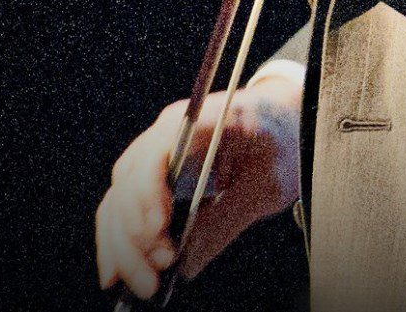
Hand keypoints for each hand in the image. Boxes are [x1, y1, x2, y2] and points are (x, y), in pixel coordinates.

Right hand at [95, 73, 302, 297]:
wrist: (287, 119)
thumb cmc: (284, 142)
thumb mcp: (269, 182)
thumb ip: (226, 221)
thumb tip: (185, 268)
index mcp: (202, 120)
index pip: (157, 152)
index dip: (149, 193)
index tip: (158, 233)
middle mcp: (168, 133)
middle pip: (128, 184)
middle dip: (134, 238)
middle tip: (154, 279)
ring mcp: (156, 152)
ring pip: (118, 201)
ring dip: (122, 248)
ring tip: (143, 286)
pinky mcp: (153, 175)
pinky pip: (124, 209)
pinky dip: (119, 241)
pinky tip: (117, 274)